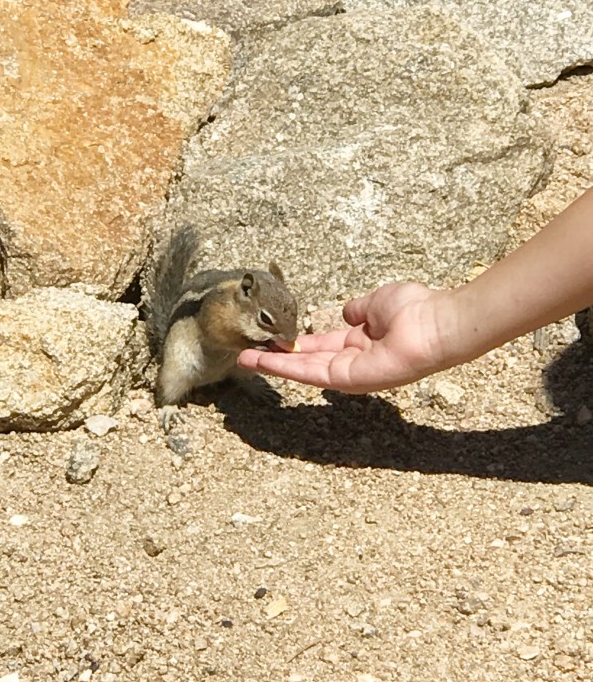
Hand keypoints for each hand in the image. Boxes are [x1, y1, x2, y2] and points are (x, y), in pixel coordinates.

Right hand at [238, 282, 454, 393]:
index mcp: (362, 343)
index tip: (274, 340)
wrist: (436, 324)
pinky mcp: (351, 379)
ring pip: (305, 371)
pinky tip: (267, 361)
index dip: (298, 344)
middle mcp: (354, 361)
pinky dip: (289, 368)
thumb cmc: (416, 310)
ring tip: (246, 360)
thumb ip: (359, 309)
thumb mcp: (378, 302)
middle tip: (248, 356)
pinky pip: (314, 374)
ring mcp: (352, 373)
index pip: (322, 346)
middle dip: (277, 359)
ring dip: (275, 366)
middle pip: (308, 362)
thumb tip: (346, 313)